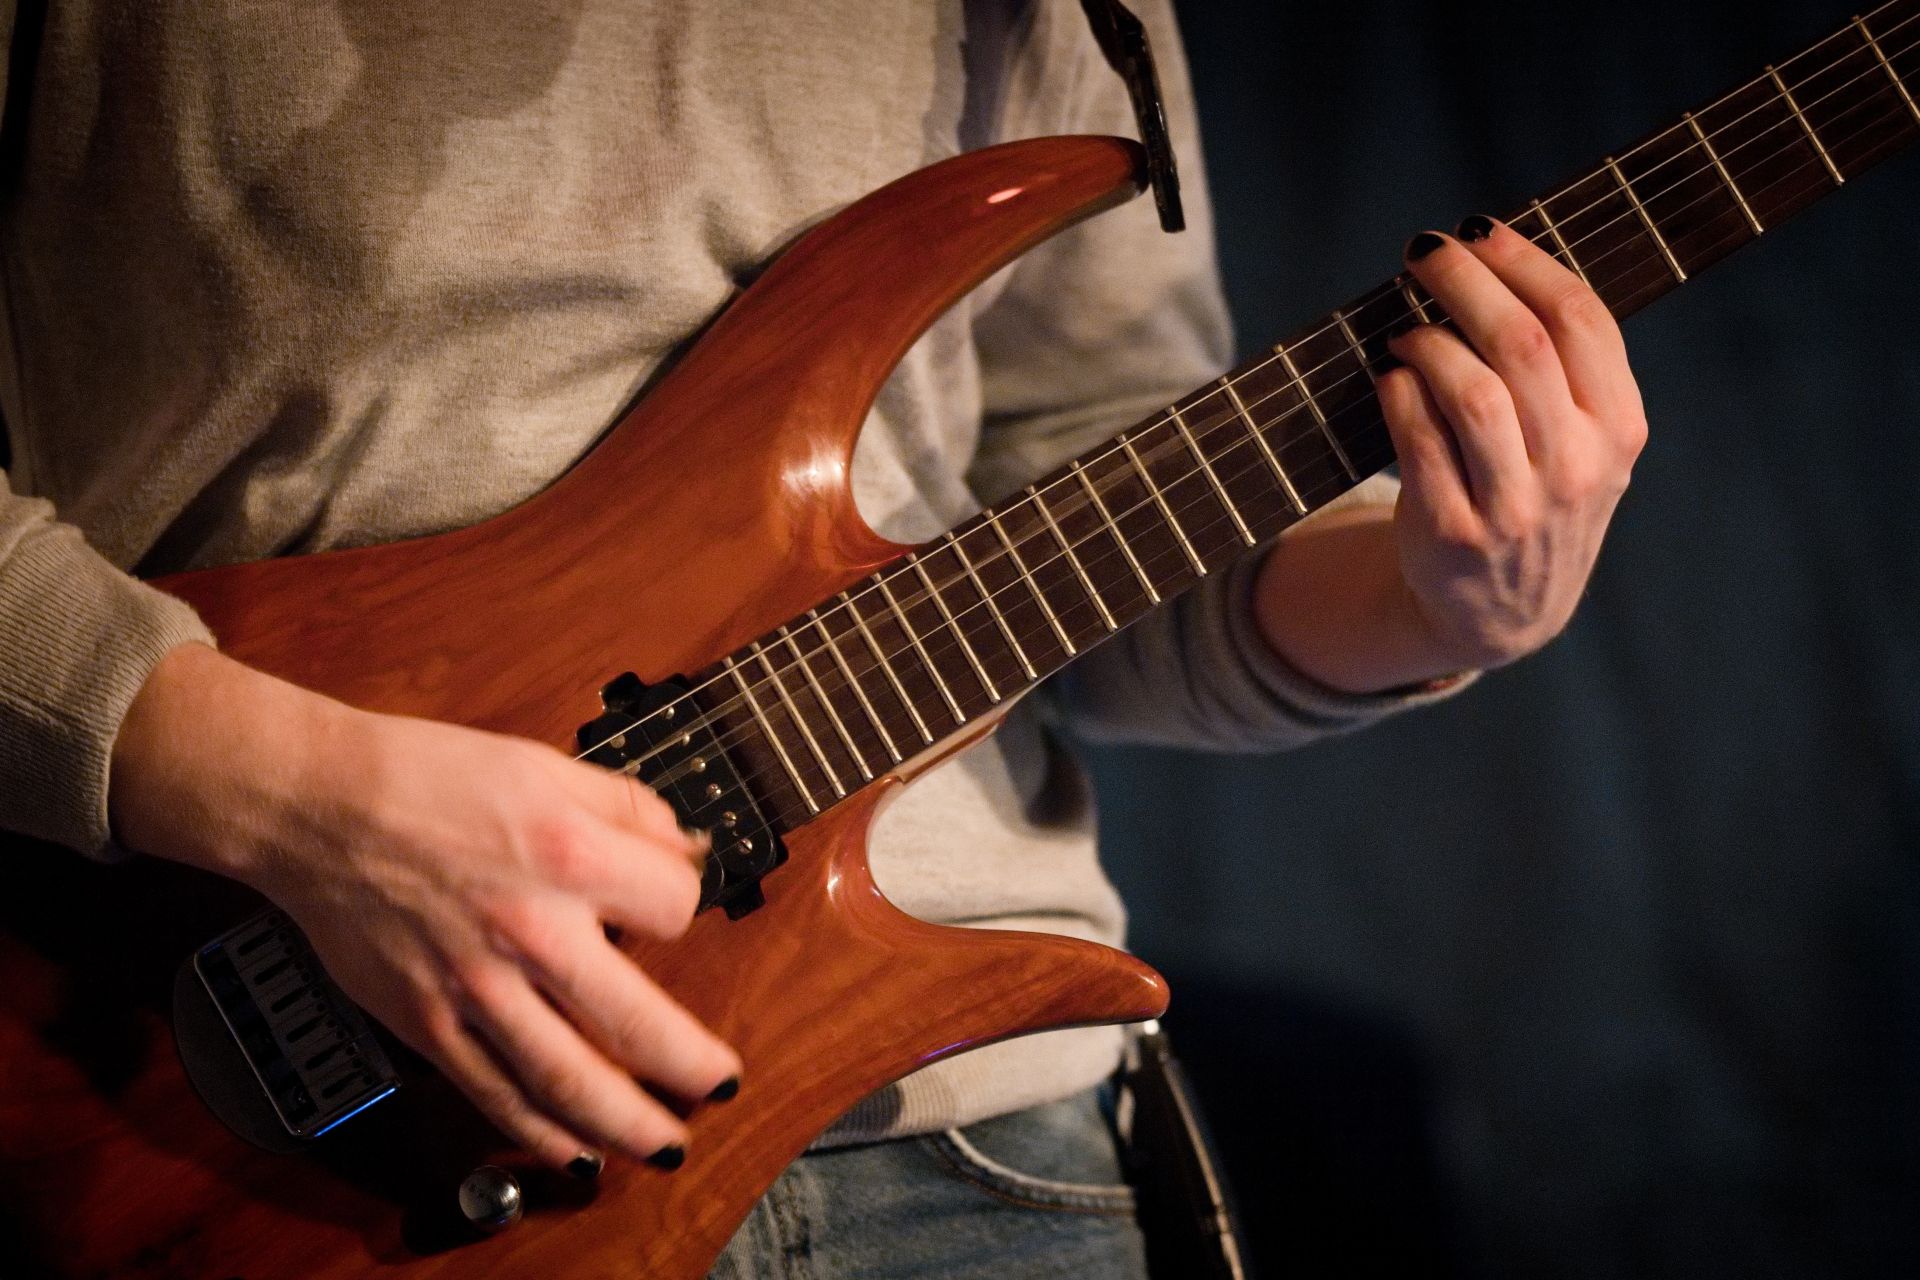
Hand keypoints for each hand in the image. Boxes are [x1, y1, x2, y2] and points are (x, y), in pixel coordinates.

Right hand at [110, 643, 739, 1171]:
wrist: (317, 806)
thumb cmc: (426, 776)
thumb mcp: (545, 765)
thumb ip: (625, 808)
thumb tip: (683, 847)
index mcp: (568, 854)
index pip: (673, 907)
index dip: (681, 905)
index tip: (666, 906)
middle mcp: (531, 930)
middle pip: (639, 1023)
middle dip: (692, 1066)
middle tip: (721, 1084)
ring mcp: (477, 987)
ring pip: (569, 1080)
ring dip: (629, 1124)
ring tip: (666, 1144)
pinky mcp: (428, 1024)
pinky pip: (495, 1094)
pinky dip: (540, 1133)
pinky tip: (575, 1152)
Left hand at [1377, 216, 1647, 670]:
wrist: (1503, 612)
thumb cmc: (1537, 495)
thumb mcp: (1583, 441)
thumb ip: (1563, 365)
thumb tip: (1491, 253)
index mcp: (1618, 429)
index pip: (1582, 320)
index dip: (1525, 262)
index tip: (1480, 230)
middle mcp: (1577, 468)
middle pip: (1520, 344)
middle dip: (1465, 281)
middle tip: (1425, 252)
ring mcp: (1516, 507)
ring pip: (1470, 391)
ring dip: (1427, 340)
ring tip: (1405, 329)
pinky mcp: (1452, 534)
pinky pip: (1417, 440)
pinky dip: (1398, 393)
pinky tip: (1390, 376)